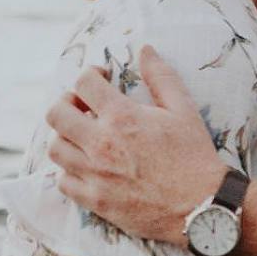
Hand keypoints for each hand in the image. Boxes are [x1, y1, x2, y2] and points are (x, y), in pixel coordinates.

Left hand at [46, 44, 225, 242]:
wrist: (201, 206)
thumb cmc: (194, 156)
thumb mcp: (184, 110)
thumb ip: (161, 76)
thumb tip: (145, 49)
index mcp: (123, 117)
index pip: (83, 83)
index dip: (90, 74)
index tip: (101, 79)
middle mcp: (101, 144)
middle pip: (56, 113)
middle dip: (66, 102)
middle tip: (82, 106)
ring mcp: (95, 175)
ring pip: (55, 147)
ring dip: (65, 137)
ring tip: (83, 137)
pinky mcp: (95, 201)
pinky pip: (63, 182)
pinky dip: (69, 171)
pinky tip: (86, 167)